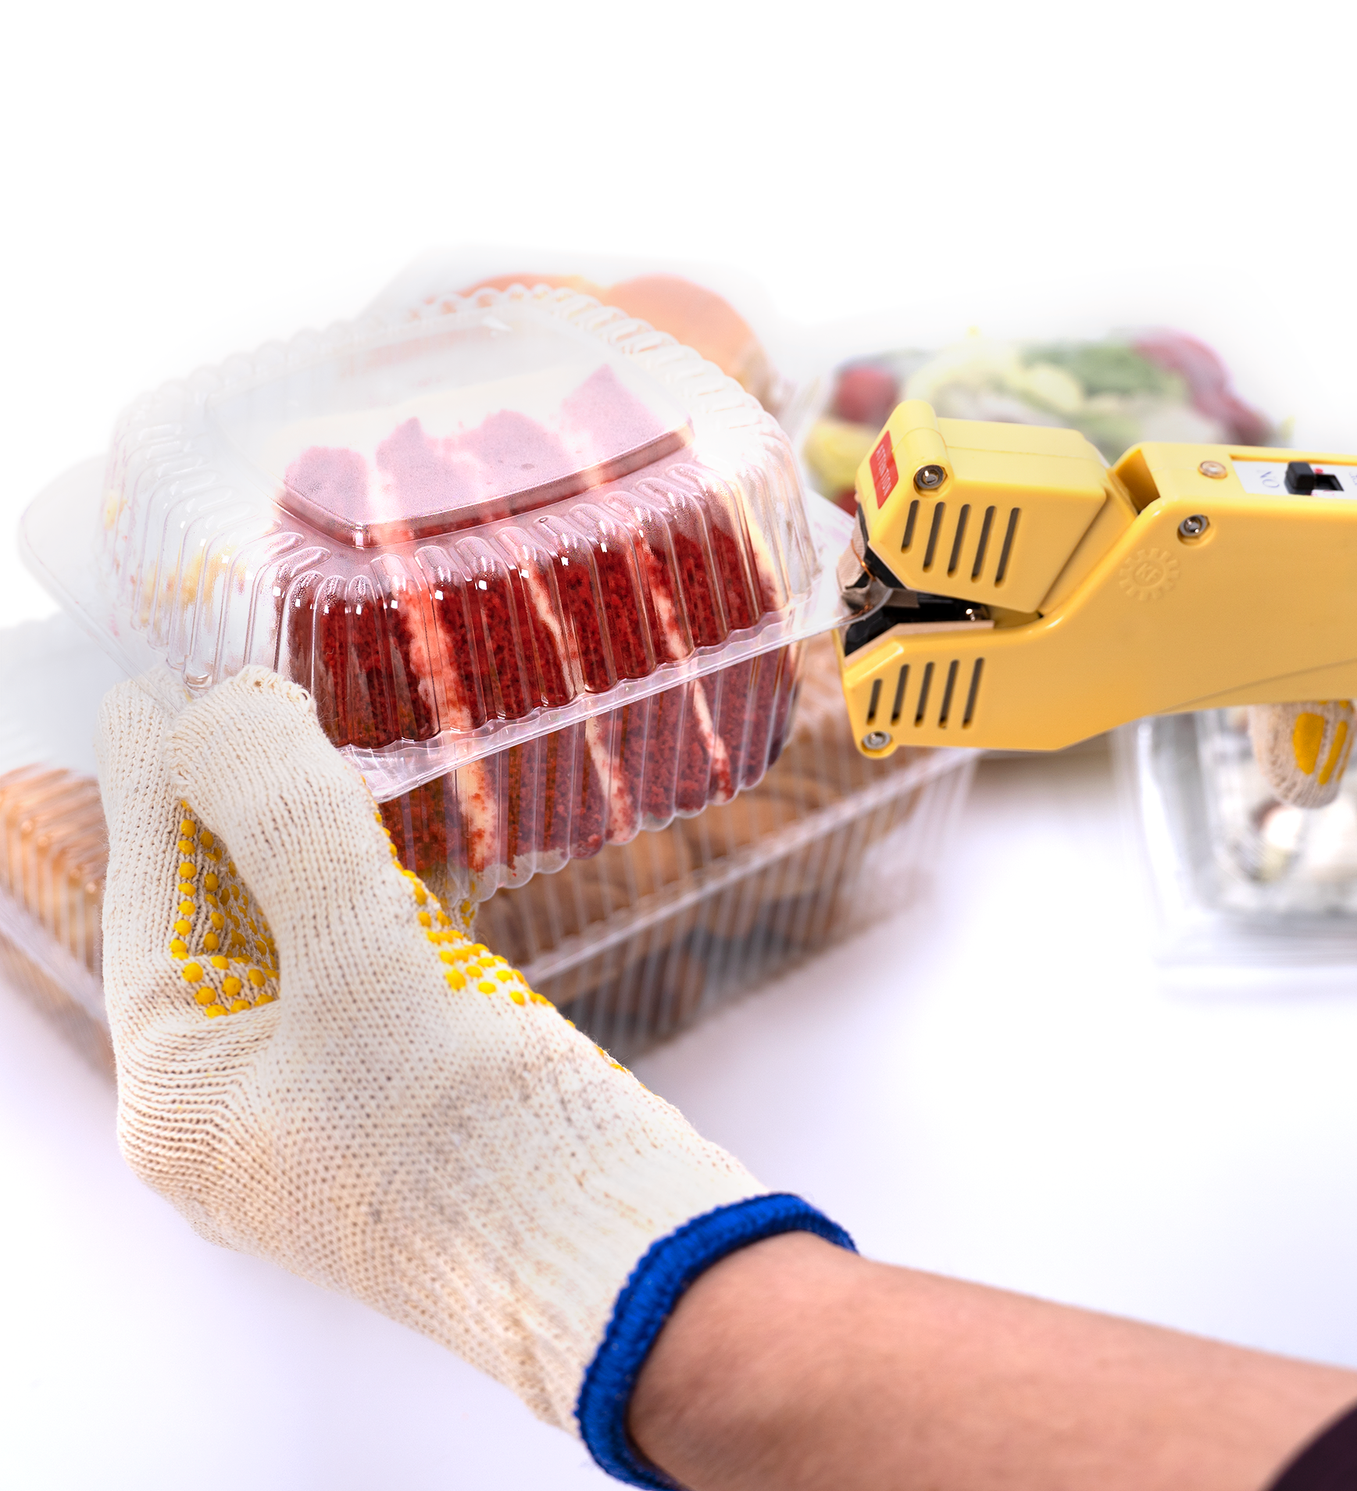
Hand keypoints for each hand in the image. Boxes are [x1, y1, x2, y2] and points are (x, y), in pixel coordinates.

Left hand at [95, 668, 847, 1486]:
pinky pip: (357, 964)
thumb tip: (224, 709)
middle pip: (217, 917)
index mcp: (182, 1095)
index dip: (157, 785)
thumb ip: (286, 827)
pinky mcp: (408, 1085)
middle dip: (230, 806)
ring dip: (299, 840)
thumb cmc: (470, 1141)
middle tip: (237, 695)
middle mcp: (238, 1103)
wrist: (614, 1258)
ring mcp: (324, 1098)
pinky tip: (376, 837)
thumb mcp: (360, 965)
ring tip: (299, 741)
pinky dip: (363, 888)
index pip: (152, 903)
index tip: (158, 689)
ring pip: (292, 937)